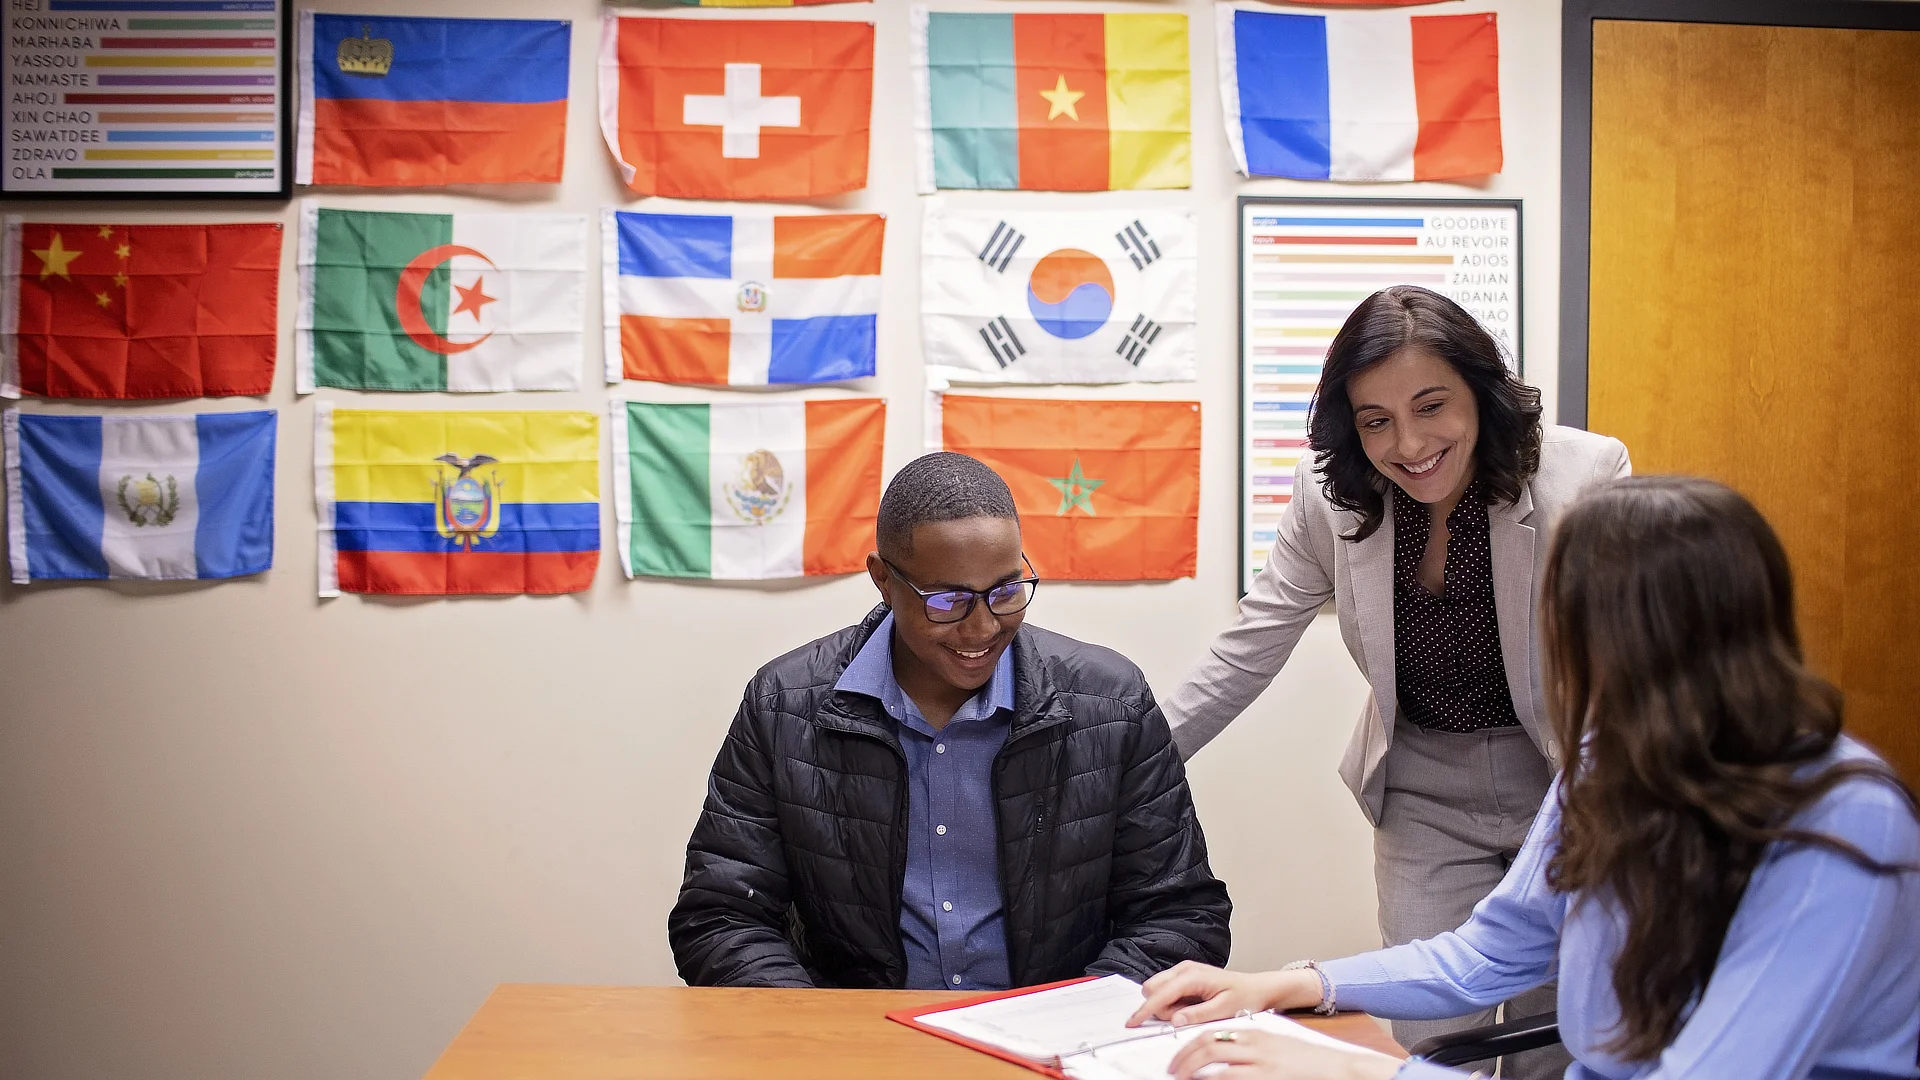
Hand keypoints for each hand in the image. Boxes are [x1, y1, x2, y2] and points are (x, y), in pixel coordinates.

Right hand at [1128, 962, 1320, 1027]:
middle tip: (1186, 1017)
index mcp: (1192, 976)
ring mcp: (1184, 970)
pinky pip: (1167, 990)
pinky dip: (1173, 1002)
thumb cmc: (1244, 996)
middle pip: (1154, 990)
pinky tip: (1191, 1006)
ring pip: (1158, 990)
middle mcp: (1185, 969)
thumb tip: (1175, 1019)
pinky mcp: (1185, 976)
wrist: (1257, 988)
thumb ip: (1197, 1014)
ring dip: (1167, 1006)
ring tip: (1192, 1011)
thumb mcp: (1224, 1010)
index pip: (1160, 994)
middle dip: (1161, 1009)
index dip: (1145, 1010)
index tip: (1133, 1022)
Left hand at [1166, 1028, 1402, 1079]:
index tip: (1177, 1057)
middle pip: (1207, 1045)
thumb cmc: (1307, 1062)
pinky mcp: (1266, 1078)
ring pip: (1215, 1062)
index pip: (1211, 1033)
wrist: (1337, 1067)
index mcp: (1254, 1034)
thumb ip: (1248, 1050)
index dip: (1188, 1045)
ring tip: (1182, 1078)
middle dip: (1184, 1058)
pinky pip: (1231, 1079)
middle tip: (1173, 1071)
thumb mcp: (1274, 1048)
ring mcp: (1261, 1064)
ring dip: (1192, 1070)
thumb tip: (1219, 1063)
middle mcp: (1255, 1045)